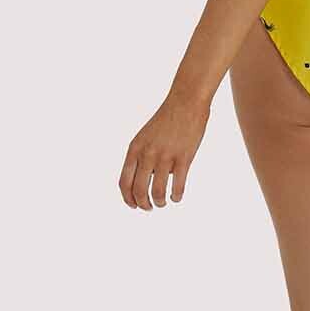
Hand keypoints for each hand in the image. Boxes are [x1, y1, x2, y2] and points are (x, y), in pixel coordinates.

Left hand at [119, 90, 209, 209]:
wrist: (185, 102)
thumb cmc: (166, 120)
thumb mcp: (145, 137)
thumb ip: (141, 157)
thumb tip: (144, 181)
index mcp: (134, 149)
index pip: (124, 182)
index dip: (127, 198)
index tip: (134, 205)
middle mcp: (147, 154)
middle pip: (138, 190)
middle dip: (143, 204)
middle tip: (149, 207)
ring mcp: (165, 156)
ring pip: (157, 192)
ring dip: (159, 202)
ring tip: (164, 202)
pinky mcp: (184, 158)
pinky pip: (178, 185)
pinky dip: (176, 196)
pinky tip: (177, 197)